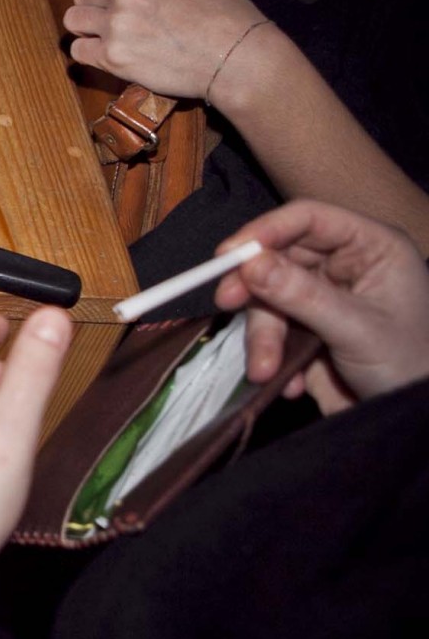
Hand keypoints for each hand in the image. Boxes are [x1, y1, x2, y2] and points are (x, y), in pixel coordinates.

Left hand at [63, 0, 267, 102]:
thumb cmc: (228, 20)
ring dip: (86, 30)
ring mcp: (116, 24)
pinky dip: (88, 55)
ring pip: (73, 21)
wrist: (237, 58)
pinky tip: (106, 58)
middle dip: (93, 9)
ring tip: (106, 40)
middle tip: (111, 24)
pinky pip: (78, 52)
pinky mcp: (113, 56)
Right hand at [214, 200, 428, 409]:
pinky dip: (269, 353)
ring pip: (267, 297)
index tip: (229, 255)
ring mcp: (320, 296)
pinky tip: (288, 379)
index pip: (309, 218)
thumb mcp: (357, 329)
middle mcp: (343, 264)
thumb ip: (302, 295)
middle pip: (277, 257)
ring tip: (266, 371)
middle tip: (227, 303)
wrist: (410, 420)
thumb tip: (249, 264)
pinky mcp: (303, 327)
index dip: (266, 230)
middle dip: (254, 290)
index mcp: (370, 247)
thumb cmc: (409, 366)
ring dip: (262, 336)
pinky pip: (269, 328)